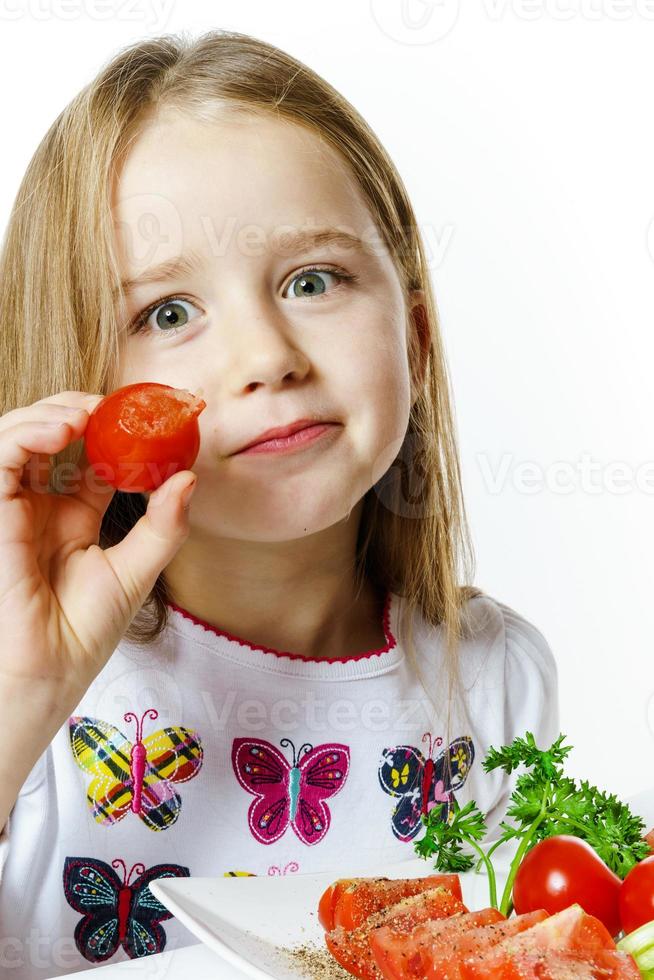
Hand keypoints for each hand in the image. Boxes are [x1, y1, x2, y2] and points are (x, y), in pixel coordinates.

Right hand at [0, 390, 195, 700]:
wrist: (50, 670)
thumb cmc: (84, 631)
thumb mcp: (137, 570)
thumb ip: (163, 524)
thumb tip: (190, 477)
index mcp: (72, 516)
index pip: (87, 456)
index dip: (110, 429)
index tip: (144, 416)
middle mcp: (40, 506)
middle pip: (48, 436)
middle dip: (76, 410)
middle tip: (110, 405)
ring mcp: (13, 508)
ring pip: (18, 437)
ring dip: (50, 414)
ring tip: (86, 414)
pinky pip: (0, 458)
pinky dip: (26, 434)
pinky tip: (62, 431)